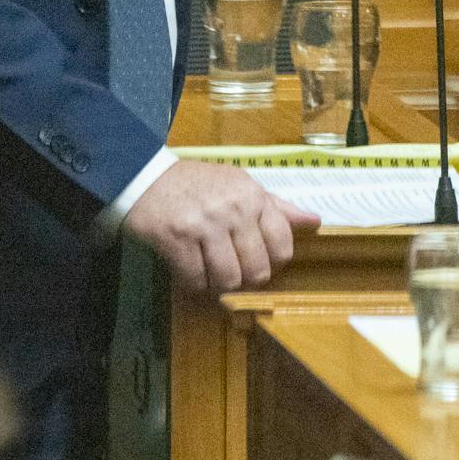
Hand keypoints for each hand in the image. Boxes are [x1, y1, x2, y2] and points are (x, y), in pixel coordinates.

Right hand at [121, 160, 322, 292]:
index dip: (271, 263)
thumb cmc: (197, 184)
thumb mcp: (240, 185)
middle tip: (229, 271)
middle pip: (257, 271)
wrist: (143, 174)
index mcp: (254, 196)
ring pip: (228, 280)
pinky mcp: (176, 238)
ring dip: (217, 285)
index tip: (255, 261)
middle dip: (244, 280)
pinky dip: (193, 283)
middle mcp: (234, 209)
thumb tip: (315, 221)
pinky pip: (195, 280)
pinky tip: (188, 268)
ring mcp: (205, 224)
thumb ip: (276, 207)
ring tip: (209, 272)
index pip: (282, 247)